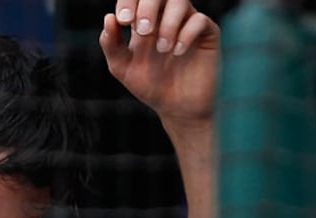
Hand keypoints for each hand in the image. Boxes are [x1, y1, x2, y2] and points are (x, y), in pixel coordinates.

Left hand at [99, 0, 219, 127]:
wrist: (177, 108)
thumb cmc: (149, 85)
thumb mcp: (122, 68)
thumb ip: (111, 44)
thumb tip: (109, 18)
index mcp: (143, 19)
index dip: (129, 1)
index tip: (124, 20)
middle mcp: (165, 16)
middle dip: (148, 8)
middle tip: (143, 31)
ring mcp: (187, 22)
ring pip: (181, 1)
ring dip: (168, 22)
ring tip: (162, 48)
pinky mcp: (207, 33)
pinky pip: (199, 20)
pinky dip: (186, 34)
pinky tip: (177, 53)